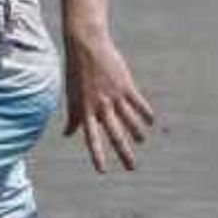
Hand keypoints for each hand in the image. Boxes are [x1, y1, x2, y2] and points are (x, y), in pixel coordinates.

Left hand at [63, 27, 156, 171]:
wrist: (85, 47)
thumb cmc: (77, 74)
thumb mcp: (71, 96)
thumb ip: (74, 117)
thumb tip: (67, 134)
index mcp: (85, 110)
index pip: (90, 138)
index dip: (97, 155)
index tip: (101, 171)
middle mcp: (100, 106)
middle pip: (115, 134)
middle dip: (124, 153)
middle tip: (131, 168)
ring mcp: (114, 96)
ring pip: (130, 121)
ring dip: (136, 133)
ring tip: (141, 141)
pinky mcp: (126, 86)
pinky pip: (139, 104)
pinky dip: (145, 114)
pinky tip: (151, 122)